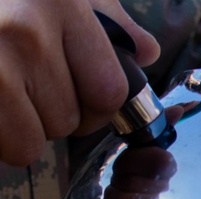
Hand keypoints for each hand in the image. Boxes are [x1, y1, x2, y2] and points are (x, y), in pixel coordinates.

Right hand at [0, 0, 159, 165]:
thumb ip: (105, 20)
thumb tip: (146, 52)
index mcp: (62, 6)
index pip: (109, 92)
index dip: (98, 107)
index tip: (82, 98)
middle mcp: (27, 34)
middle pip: (69, 121)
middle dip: (52, 115)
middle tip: (26, 86)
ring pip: (30, 141)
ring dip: (21, 128)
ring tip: (4, 91)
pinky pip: (0, 144)